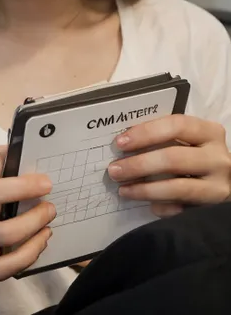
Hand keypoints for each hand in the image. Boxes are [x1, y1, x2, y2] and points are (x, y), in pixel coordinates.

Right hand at [0, 146, 54, 281]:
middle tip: (50, 206)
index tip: (44, 182)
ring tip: (47, 225)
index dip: (17, 185)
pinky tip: (38, 245)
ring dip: (33, 234)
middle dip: (30, 211)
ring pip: (3, 241)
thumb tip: (12, 151)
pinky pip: (2, 269)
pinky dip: (26, 258)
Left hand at [108, 115, 230, 216]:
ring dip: (145, 189)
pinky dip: (163, 208)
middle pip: (173, 158)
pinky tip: (149, 206)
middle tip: (114, 170)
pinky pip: (183, 209)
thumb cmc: (198, 155)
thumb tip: (124, 143)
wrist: (227, 181)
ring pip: (178, 187)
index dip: (146, 133)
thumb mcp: (189, 141)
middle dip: (139, 165)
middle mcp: (218, 157)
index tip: (120, 143)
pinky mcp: (216, 208)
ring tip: (123, 190)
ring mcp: (219, 184)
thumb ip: (164, 138)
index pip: (175, 125)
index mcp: (209, 132)